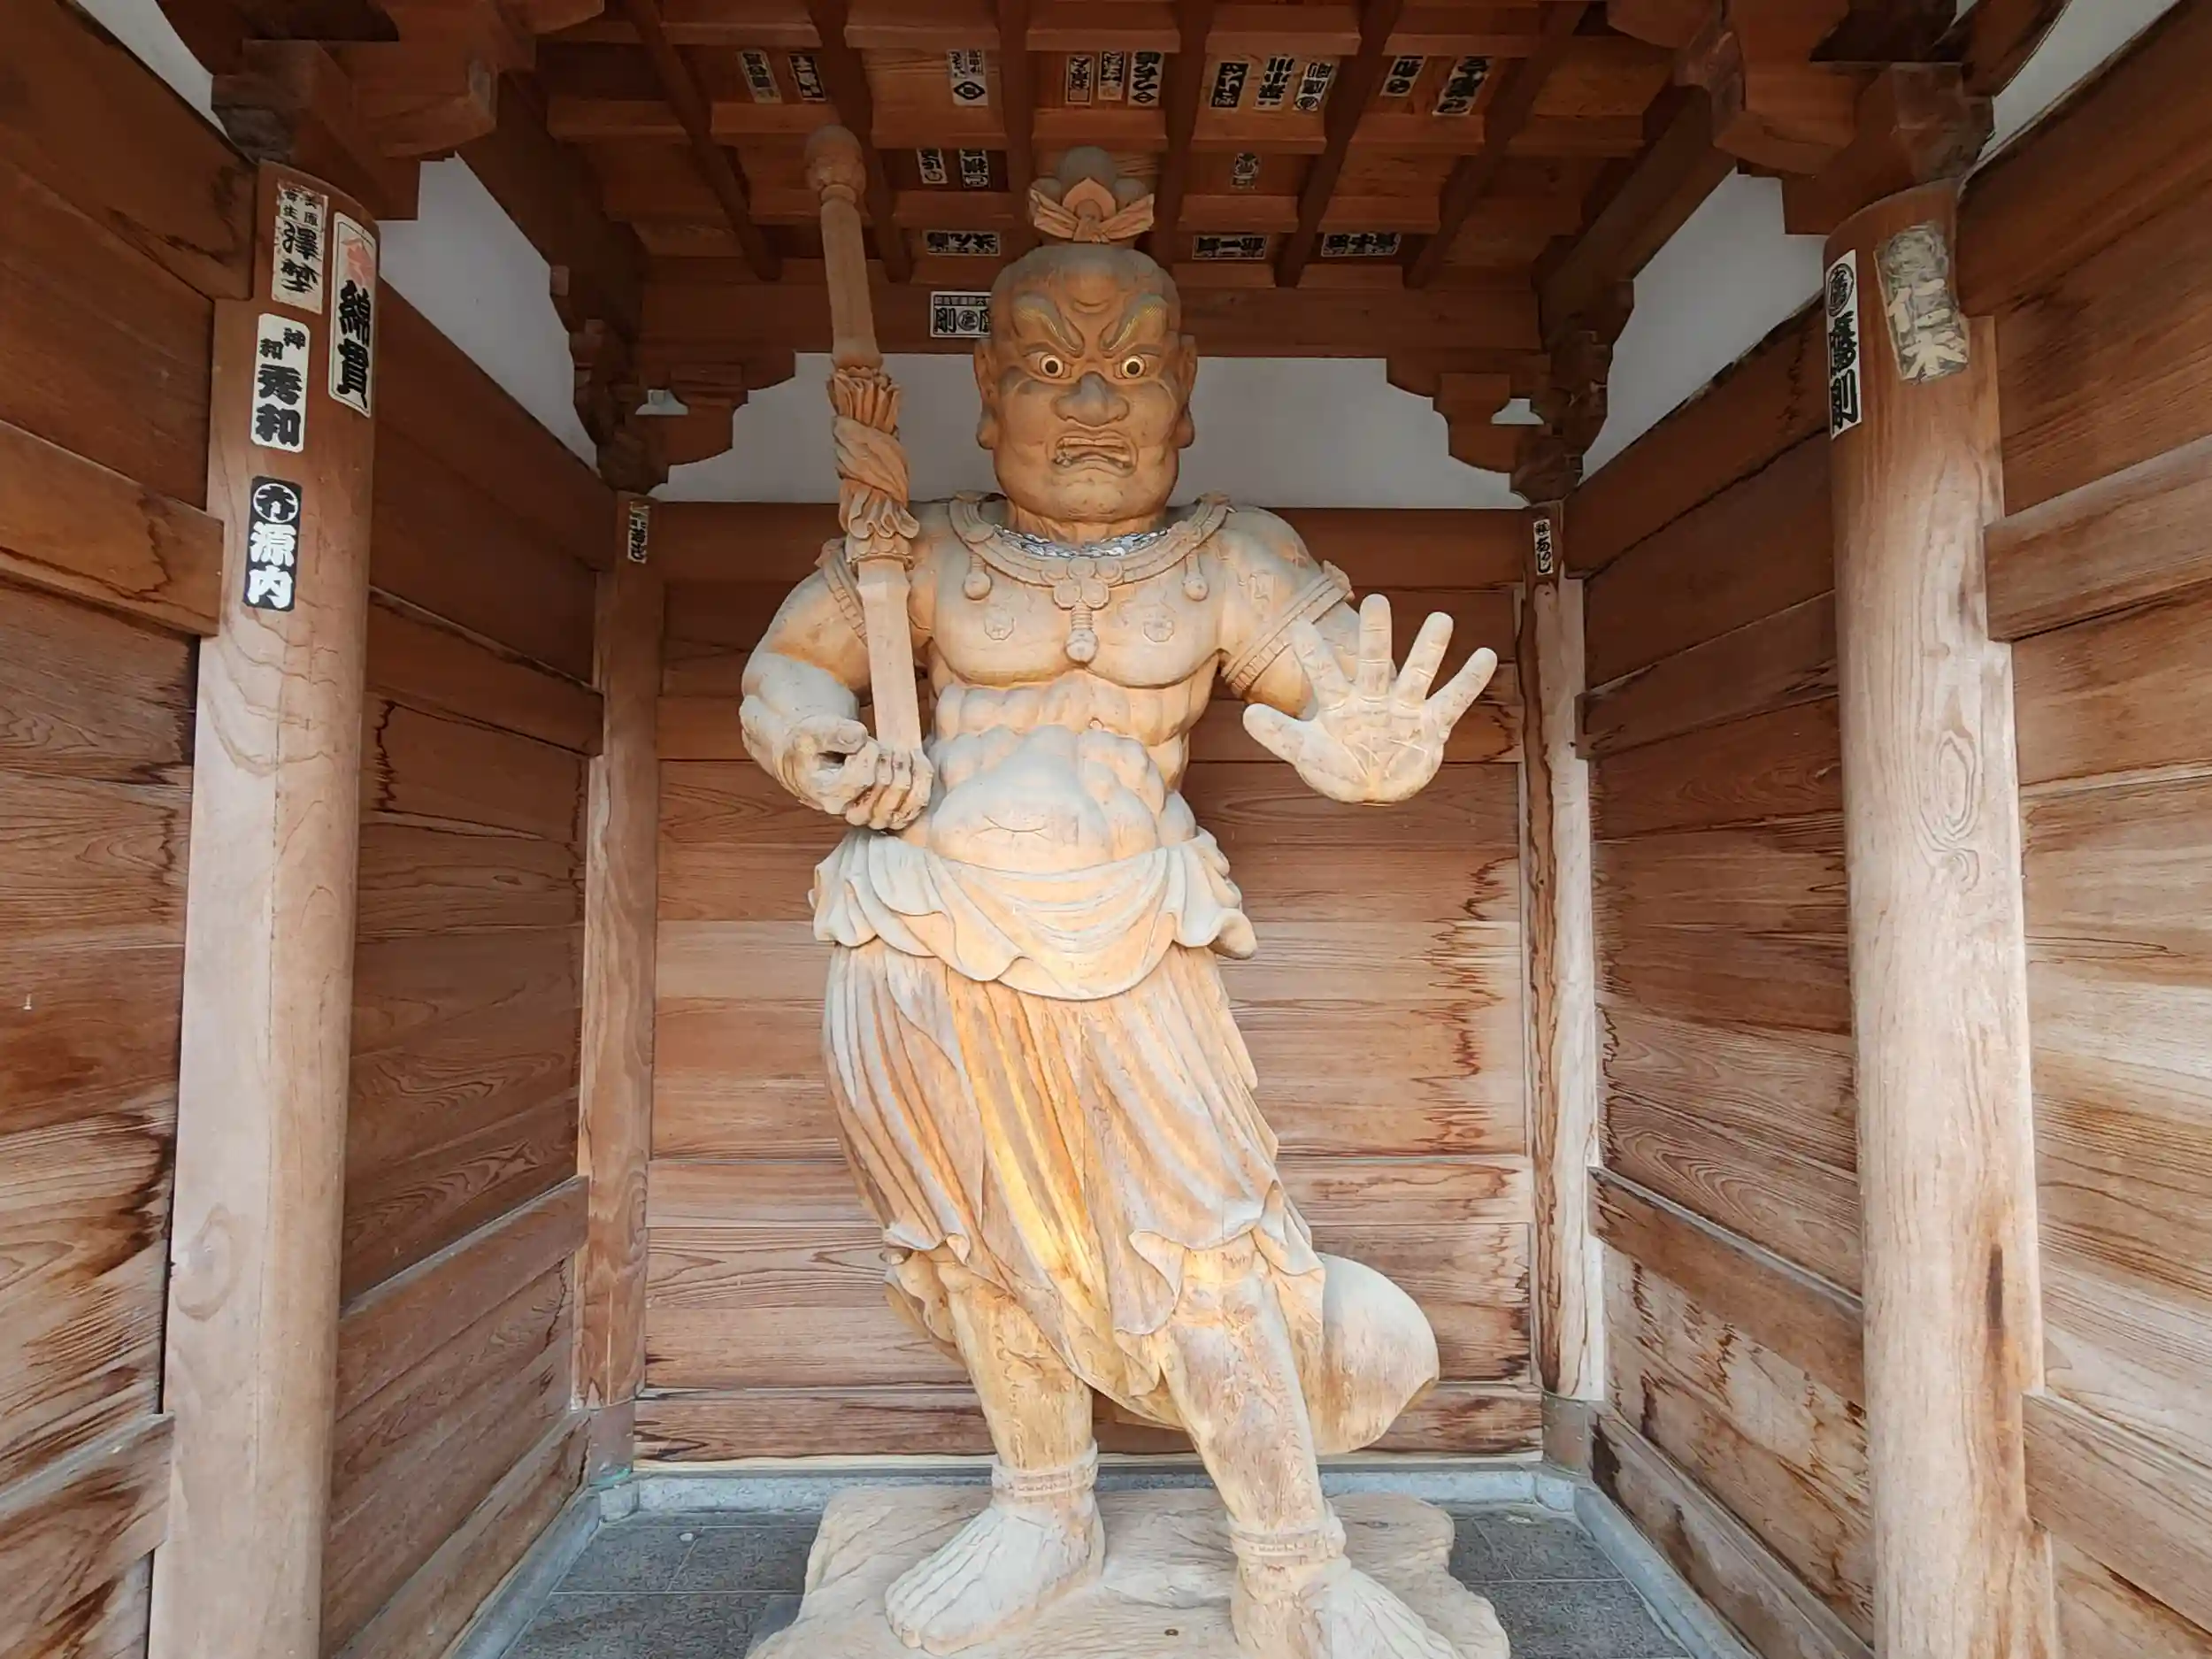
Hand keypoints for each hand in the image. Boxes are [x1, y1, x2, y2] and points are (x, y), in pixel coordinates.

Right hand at [780, 714, 933, 830]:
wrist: (816, 761)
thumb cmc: (813, 746)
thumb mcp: (813, 732)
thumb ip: (833, 733)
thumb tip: (859, 738)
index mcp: (829, 796)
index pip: (863, 778)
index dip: (870, 753)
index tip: (863, 741)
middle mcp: (852, 813)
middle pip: (887, 785)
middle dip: (887, 756)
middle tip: (877, 744)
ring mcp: (873, 817)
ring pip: (905, 793)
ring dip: (904, 764)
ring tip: (890, 750)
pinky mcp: (892, 815)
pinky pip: (918, 801)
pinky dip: (922, 775)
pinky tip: (914, 758)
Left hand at [1241, 595, 1496, 804]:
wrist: (1373, 786)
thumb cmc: (1337, 764)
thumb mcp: (1306, 754)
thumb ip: (1279, 735)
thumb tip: (1247, 714)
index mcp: (1340, 704)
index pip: (1325, 675)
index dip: (1313, 654)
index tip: (1299, 627)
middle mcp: (1373, 698)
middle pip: (1375, 663)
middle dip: (1377, 636)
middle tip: (1378, 600)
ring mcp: (1404, 709)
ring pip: (1419, 674)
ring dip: (1430, 651)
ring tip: (1443, 619)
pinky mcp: (1431, 725)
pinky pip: (1452, 700)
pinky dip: (1468, 682)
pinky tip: (1485, 656)